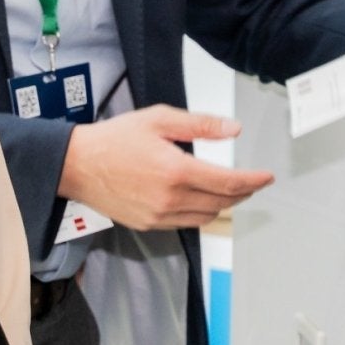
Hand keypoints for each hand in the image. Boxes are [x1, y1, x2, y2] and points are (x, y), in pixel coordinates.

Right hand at [59, 105, 273, 229]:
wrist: (77, 165)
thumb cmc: (115, 138)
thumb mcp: (159, 120)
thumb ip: (200, 125)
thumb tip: (233, 129)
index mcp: (176, 170)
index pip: (228, 182)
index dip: (253, 180)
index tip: (266, 176)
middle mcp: (170, 198)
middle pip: (222, 203)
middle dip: (242, 192)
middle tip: (251, 181)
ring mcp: (159, 216)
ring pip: (206, 217)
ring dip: (223, 204)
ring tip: (229, 189)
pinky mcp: (149, 225)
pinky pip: (185, 223)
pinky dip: (200, 213)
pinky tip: (200, 198)